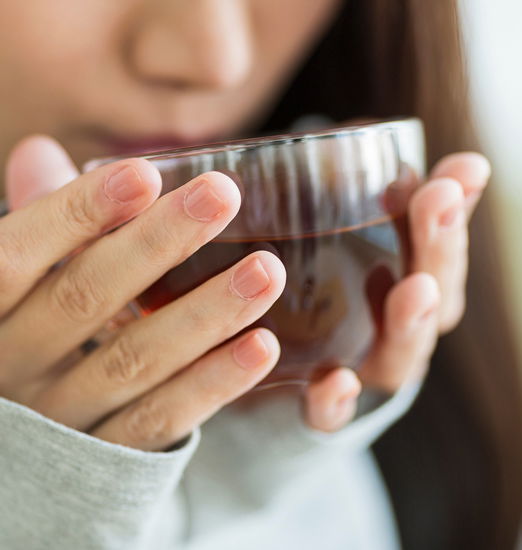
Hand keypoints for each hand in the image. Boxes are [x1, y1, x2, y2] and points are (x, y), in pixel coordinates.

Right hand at [0, 136, 285, 450]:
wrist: (11, 465)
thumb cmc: (17, 342)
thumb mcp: (15, 289)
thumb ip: (39, 226)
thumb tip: (41, 151)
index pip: (14, 257)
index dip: (77, 213)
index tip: (144, 174)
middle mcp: (14, 368)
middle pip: (86, 297)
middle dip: (158, 243)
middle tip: (224, 194)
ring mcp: (60, 421)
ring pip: (134, 360)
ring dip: (206, 313)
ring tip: (267, 270)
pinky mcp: (106, 462)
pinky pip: (161, 420)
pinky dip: (214, 383)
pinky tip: (262, 346)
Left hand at [305, 152, 490, 431]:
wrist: (281, 383)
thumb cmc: (318, 300)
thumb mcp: (330, 243)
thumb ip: (343, 194)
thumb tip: (353, 130)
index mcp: (406, 286)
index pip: (439, 247)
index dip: (457, 209)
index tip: (465, 167)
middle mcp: (397, 331)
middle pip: (433, 295)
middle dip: (441, 248)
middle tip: (439, 199)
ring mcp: (367, 373)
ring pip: (401, 353)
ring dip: (410, 322)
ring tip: (413, 288)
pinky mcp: (324, 410)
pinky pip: (334, 414)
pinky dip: (338, 401)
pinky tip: (334, 381)